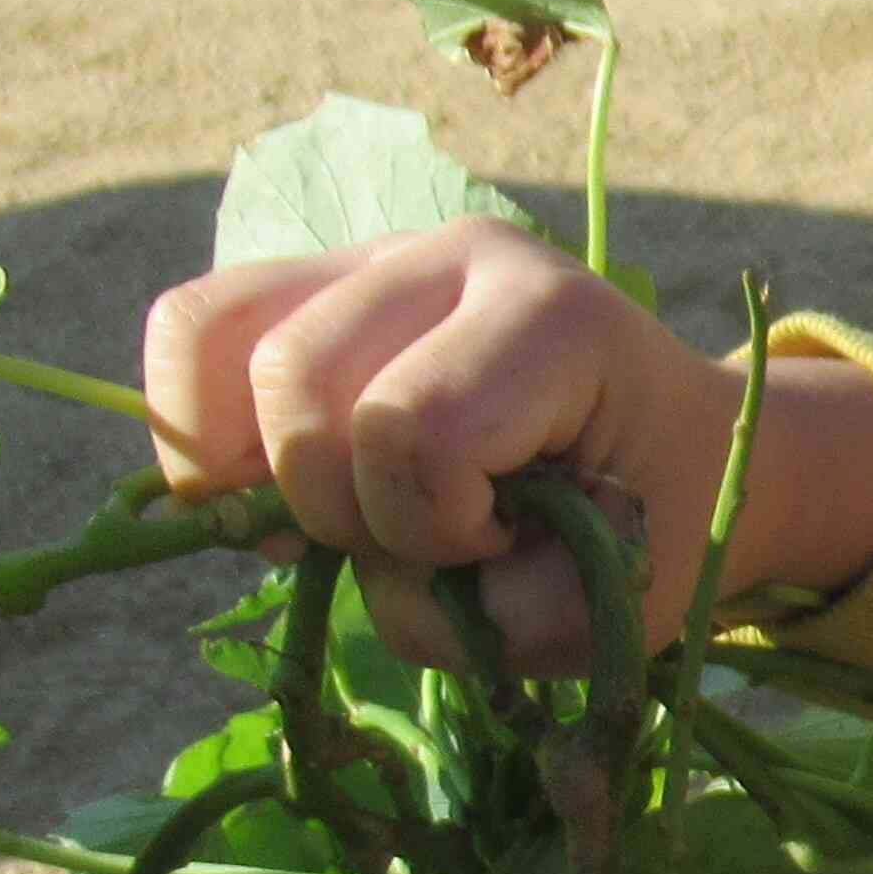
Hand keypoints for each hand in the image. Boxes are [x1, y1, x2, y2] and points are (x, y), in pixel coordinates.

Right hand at [141, 219, 872, 677]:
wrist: (679, 452)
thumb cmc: (654, 525)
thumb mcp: (604, 606)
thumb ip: (476, 619)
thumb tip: (353, 571)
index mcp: (557, 321)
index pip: (412, 426)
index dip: (430, 527)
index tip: (504, 545)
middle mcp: (460, 257)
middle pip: (295, 379)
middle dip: (336, 503)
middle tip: (427, 539)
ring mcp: (381, 254)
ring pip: (214, 344)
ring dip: (260, 468)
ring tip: (349, 510)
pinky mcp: (320, 279)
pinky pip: (193, 333)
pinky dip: (209, 432)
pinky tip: (290, 482)